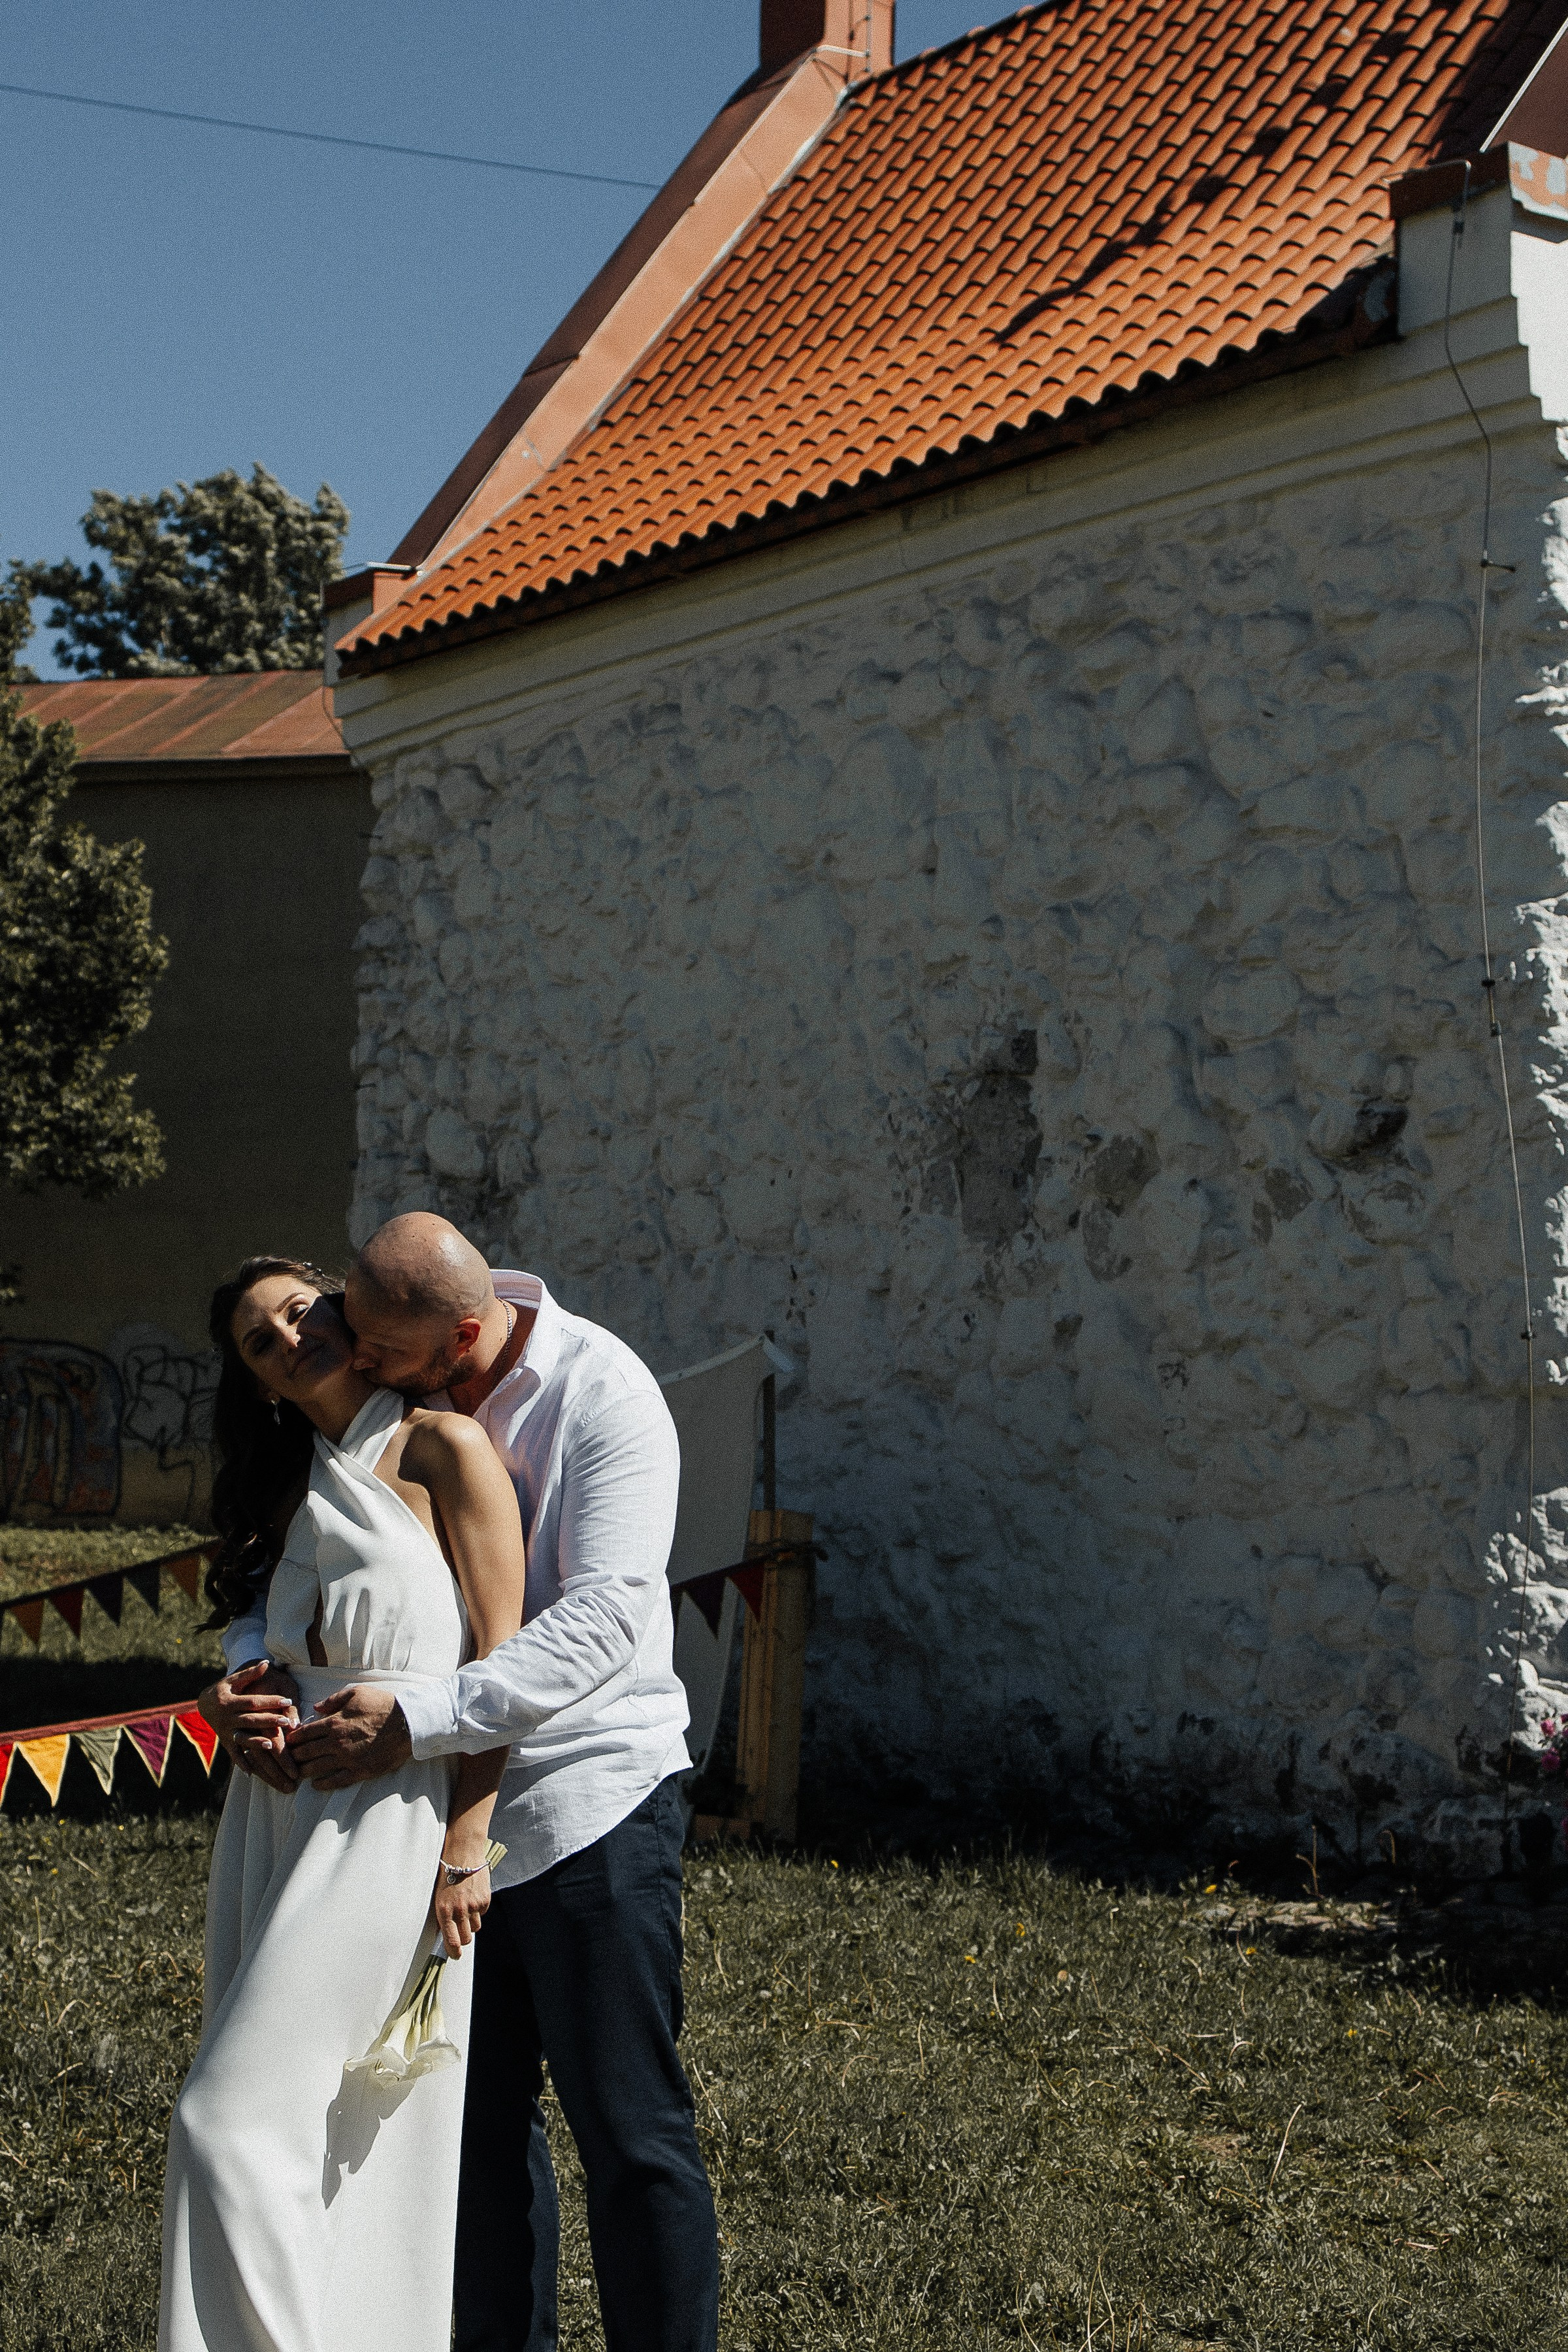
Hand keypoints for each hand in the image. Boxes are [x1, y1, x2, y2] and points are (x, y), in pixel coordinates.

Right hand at [199, 1661, 299, 1791]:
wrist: (203, 1704)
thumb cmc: (225, 1689)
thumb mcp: (235, 1680)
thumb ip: (250, 1674)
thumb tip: (267, 1662)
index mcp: (230, 1701)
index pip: (253, 1701)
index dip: (270, 1701)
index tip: (288, 1701)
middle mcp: (226, 1718)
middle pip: (250, 1720)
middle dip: (268, 1721)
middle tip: (287, 1722)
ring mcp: (224, 1732)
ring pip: (241, 1738)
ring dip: (255, 1743)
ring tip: (270, 1746)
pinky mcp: (224, 1742)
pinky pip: (233, 1754)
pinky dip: (241, 1763)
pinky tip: (252, 1773)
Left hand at [286, 1686, 411, 1787]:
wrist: (407, 1723)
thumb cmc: (382, 1705)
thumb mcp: (357, 1693)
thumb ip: (334, 1699)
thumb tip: (316, 1708)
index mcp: (334, 1723)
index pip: (304, 1733)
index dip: (293, 1738)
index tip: (288, 1741)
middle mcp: (336, 1742)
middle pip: (306, 1752)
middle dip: (294, 1756)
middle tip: (288, 1759)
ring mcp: (347, 1758)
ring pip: (316, 1768)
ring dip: (304, 1771)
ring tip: (297, 1773)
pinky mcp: (359, 1771)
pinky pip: (336, 1781)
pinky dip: (323, 1784)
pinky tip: (316, 1785)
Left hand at [433, 1861, 491, 1957]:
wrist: (463, 1853)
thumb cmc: (447, 1873)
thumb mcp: (439, 1896)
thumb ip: (443, 1915)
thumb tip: (444, 1933)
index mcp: (444, 1910)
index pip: (451, 1940)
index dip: (454, 1952)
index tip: (454, 1955)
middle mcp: (459, 1910)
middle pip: (466, 1939)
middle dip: (463, 1939)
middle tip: (460, 1933)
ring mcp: (474, 1905)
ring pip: (475, 1927)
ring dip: (470, 1923)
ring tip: (465, 1908)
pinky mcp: (485, 1899)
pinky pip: (482, 1913)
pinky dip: (478, 1910)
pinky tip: (472, 1897)